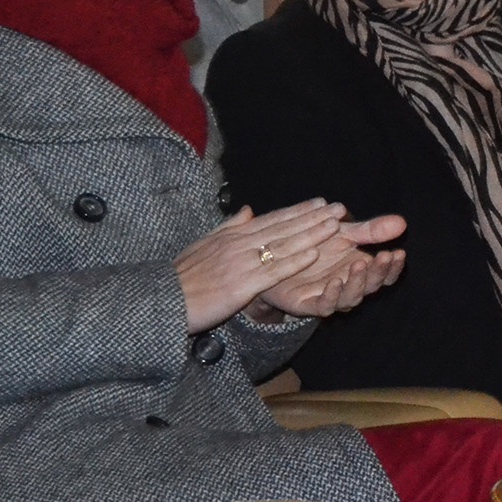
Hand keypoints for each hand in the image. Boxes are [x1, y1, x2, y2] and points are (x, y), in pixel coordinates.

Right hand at [178, 200, 349, 330]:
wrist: (163, 299)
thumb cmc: (182, 277)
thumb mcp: (203, 245)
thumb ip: (228, 227)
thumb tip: (247, 209)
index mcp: (232, 236)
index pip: (272, 219)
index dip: (298, 211)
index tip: (321, 202)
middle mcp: (239, 244)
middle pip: (283, 227)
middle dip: (313, 217)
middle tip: (339, 208)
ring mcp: (241, 263)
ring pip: (283, 245)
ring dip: (311, 234)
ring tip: (334, 225)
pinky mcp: (241, 284)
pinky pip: (273, 270)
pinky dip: (294, 260)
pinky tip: (314, 253)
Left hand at [245, 219, 406, 321]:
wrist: (272, 259)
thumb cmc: (311, 244)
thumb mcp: (342, 232)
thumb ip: (370, 230)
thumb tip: (403, 222)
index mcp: (359, 269)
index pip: (384, 273)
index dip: (393, 267)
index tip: (399, 252)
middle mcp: (348, 285)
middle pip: (371, 286)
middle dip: (380, 272)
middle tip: (385, 256)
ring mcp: (329, 296)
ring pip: (351, 297)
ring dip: (358, 282)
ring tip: (360, 264)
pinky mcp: (307, 305)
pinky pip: (324, 305)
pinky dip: (332, 295)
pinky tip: (334, 281)